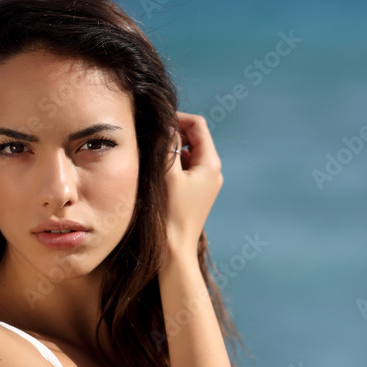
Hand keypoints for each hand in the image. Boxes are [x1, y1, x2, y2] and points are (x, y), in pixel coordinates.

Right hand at [164, 112, 222, 260]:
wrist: (175, 248)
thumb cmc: (171, 213)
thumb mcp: (168, 175)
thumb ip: (169, 147)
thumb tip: (168, 125)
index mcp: (211, 163)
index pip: (198, 126)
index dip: (179, 118)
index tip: (158, 121)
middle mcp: (213, 171)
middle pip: (196, 137)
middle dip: (176, 132)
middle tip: (152, 134)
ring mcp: (207, 182)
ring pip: (191, 153)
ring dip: (174, 148)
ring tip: (153, 152)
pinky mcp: (198, 191)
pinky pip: (188, 168)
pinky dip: (175, 163)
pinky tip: (159, 169)